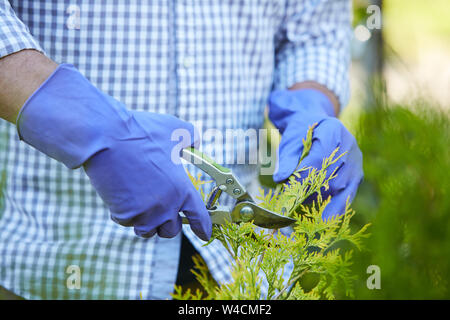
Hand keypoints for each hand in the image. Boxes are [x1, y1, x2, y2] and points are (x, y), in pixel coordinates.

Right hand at [17, 64, 211, 239]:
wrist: (106, 137)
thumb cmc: (141, 131)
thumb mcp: (175, 130)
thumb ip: (192, 138)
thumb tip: (197, 142)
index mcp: (182, 189)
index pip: (199, 218)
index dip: (203, 228)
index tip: (204, 234)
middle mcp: (166, 206)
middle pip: (172, 230)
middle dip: (169, 222)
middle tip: (163, 208)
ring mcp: (143, 213)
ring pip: (149, 230)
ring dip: (148, 222)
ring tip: (144, 204)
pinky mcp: (122, 214)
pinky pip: (129, 222)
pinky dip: (128, 214)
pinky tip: (125, 196)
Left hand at [268, 89, 362, 219]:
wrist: (317, 127)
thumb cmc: (301, 135)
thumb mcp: (290, 141)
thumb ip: (287, 159)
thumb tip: (281, 178)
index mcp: (332, 130)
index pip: (319, 158)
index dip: (304, 176)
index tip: (289, 189)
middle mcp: (350, 146)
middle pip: (332, 175)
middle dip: (312, 193)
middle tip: (293, 206)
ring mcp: (356, 162)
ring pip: (341, 188)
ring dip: (322, 203)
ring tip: (304, 214)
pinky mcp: (357, 176)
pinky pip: (347, 196)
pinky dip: (334, 209)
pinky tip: (322, 221)